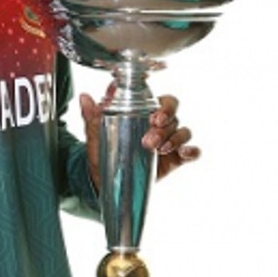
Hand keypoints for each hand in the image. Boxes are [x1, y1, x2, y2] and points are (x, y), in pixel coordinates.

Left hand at [80, 91, 199, 192]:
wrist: (104, 179)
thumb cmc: (103, 151)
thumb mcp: (96, 134)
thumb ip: (92, 116)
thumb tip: (85, 98)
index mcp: (145, 113)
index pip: (164, 102)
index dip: (165, 107)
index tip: (155, 117)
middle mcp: (160, 125)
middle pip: (175, 117)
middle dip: (165, 127)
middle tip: (149, 139)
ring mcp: (168, 142)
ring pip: (183, 132)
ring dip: (174, 139)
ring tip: (158, 150)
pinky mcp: (174, 159)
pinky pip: (191, 152)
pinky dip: (192, 151)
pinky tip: (185, 154)